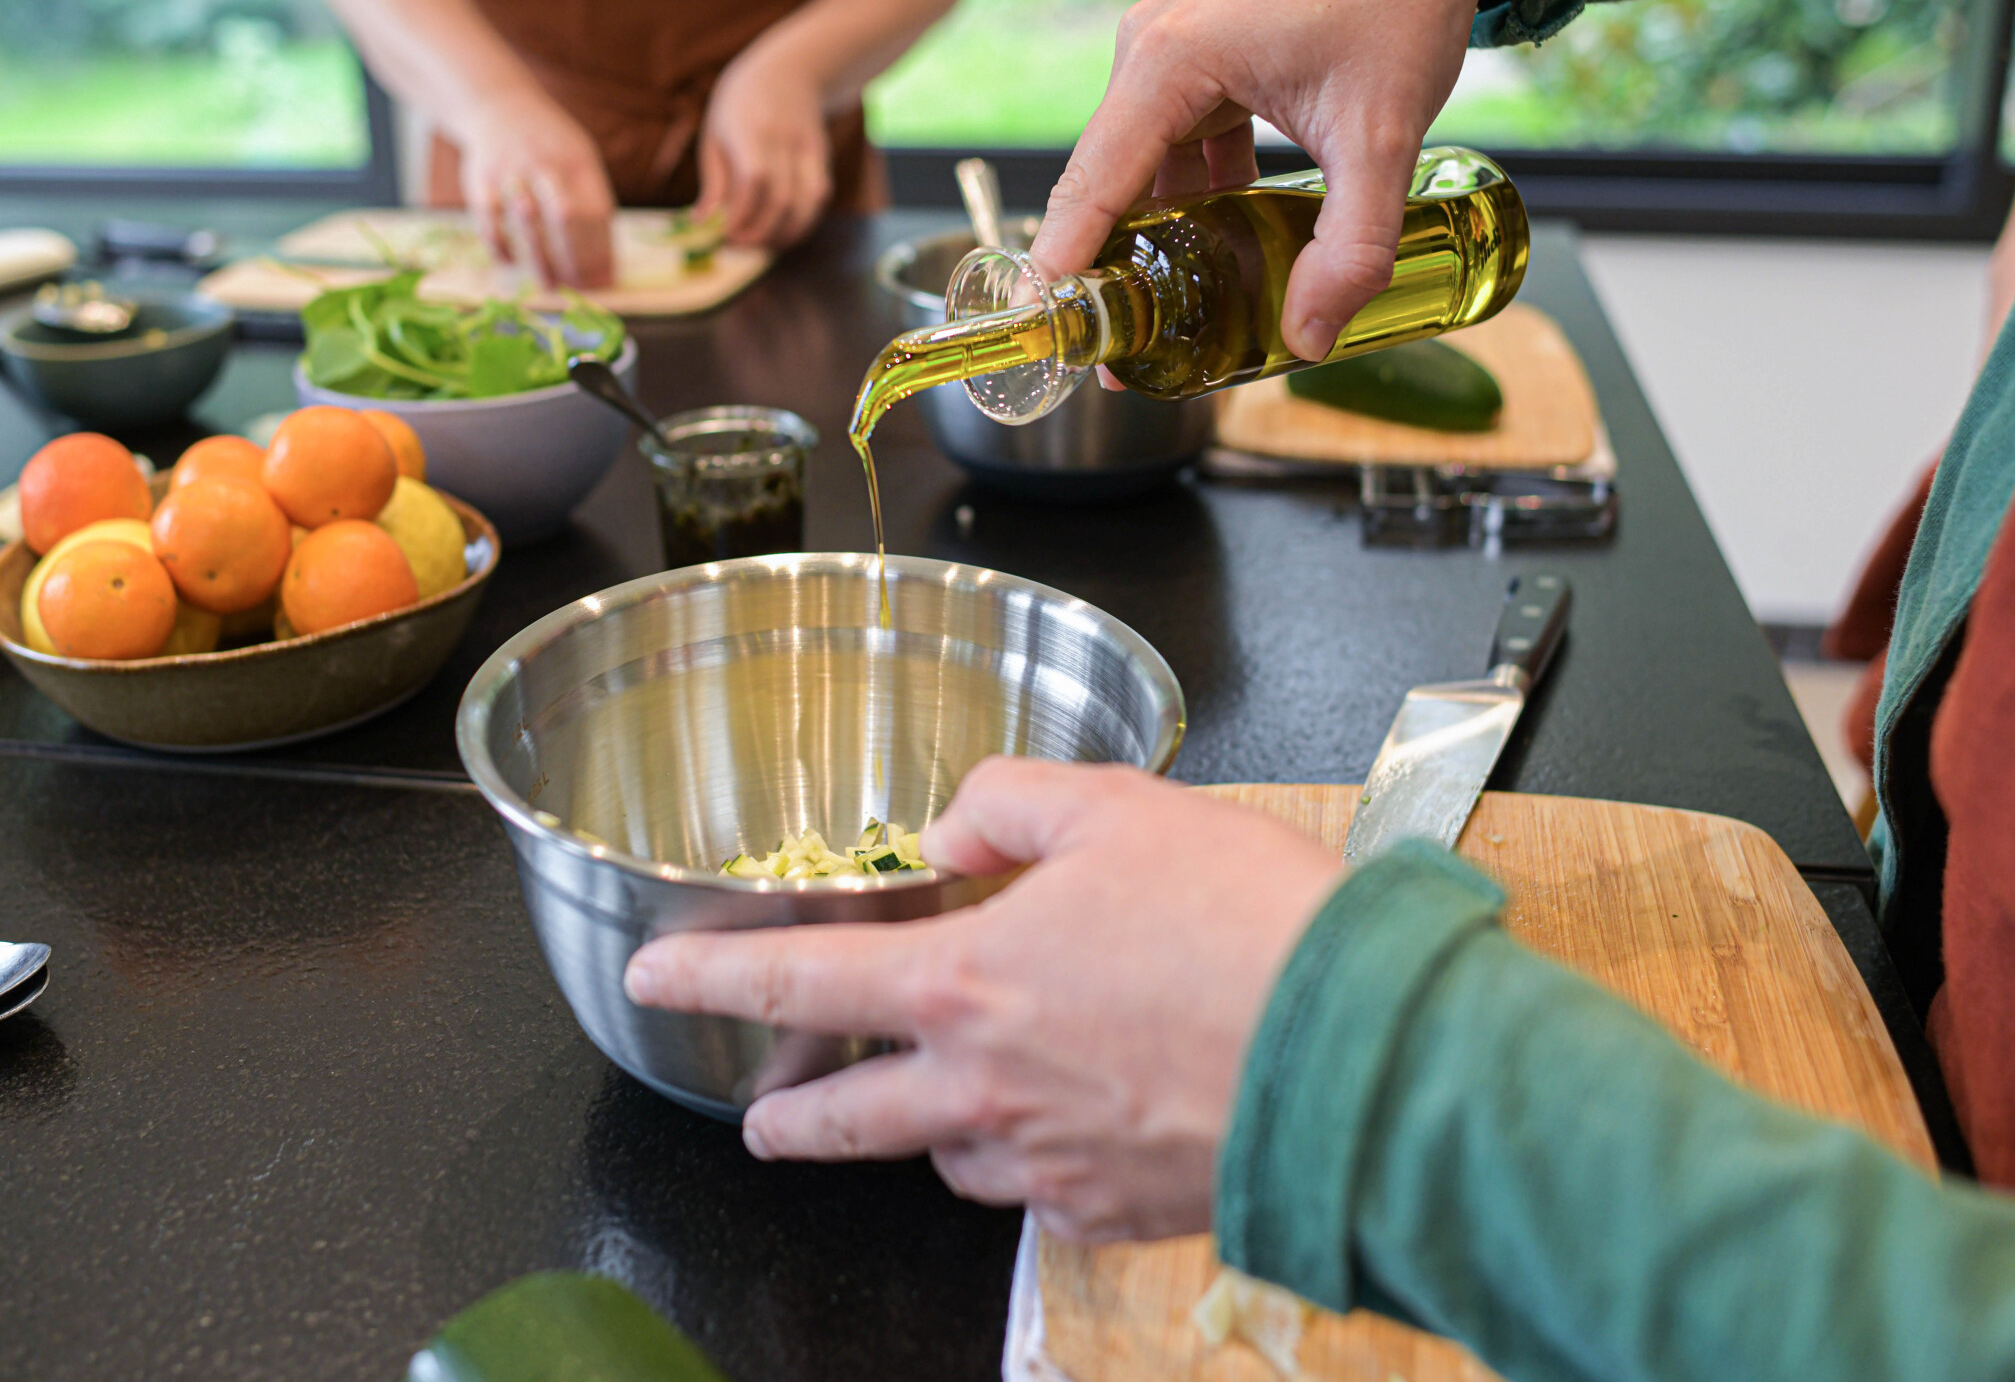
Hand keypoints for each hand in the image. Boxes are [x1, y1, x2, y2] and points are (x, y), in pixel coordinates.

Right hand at [454, 90, 616, 288]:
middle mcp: (545, 161)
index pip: (597, 212)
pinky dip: (501, 248)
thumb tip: (607, 268)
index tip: (605, 280)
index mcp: (578, 160)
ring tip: (551, 286)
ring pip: (527, 224)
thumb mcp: (580, 158)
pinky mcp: (481, 180)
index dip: (602, 250)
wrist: (498, 105)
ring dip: (541, 261)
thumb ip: (593, 206)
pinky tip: (511, 264)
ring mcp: (511, 169)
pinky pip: (490, 223)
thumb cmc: (549, 145)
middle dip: (576, 259)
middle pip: (565, 218)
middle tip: (581, 288)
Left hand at [623, 760, 1346, 1242]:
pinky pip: (1043, 1195)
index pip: (794, 979)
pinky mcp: (1116, 1211)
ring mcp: (1047, 1163)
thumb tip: (956, 830)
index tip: (656, 977)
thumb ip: (1009, 803)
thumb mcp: (1117, 806)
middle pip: (843, 1116)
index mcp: (961, 984)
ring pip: (949, 1159)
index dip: (710, 973)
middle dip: (788, 1113)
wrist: (1358, 1059)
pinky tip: (1067, 1130)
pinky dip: (1035, 1164)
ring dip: (929, 1134)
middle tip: (761, 1116)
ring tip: (942, 1108)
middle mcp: (982, 1089)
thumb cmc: (1245, 928)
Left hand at [698, 45, 832, 249]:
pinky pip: (818, 197)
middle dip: (759, 231)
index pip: (754, 177)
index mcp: (749, 127)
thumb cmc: (740, 106)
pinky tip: (783, 232)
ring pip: (805, 203)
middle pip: (780, 197)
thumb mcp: (716, 134)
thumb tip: (704, 224)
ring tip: (760, 245)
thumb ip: (714, 182)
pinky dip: (803, 222)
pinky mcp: (822, 156)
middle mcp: (783, 137)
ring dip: (784, 233)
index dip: (742, 213)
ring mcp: (808, 147)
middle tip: (737, 245)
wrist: (789, 70)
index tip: (723, 234)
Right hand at [1033, 0, 1546, 360]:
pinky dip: (1191, 199)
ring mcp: (1172, 49)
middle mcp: (1152, 49)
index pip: (1092, 184)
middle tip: (1113, 356)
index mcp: (1170, 60)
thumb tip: (1307, 337)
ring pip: (1144, 167)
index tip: (1039, 328)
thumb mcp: (1381, 136)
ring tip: (1165, 316)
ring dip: (1156, 236)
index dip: (1062, 264)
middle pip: (1107, 181)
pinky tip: (1217, 250)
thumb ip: (1348, 246)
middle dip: (1109, 268)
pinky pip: (1176, 142)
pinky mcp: (1202, 55)